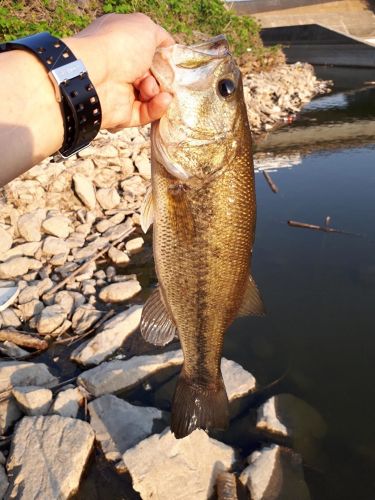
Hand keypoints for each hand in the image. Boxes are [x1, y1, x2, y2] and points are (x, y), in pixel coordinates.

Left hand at [65, 13, 173, 129]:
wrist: (94, 77)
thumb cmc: (119, 46)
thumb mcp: (145, 28)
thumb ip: (160, 36)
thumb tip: (168, 47)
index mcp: (120, 44)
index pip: (146, 52)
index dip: (161, 57)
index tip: (171, 60)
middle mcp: (119, 67)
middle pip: (151, 76)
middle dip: (161, 76)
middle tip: (163, 76)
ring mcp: (120, 91)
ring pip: (150, 95)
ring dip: (157, 91)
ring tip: (150, 88)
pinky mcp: (123, 114)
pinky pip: (146, 113)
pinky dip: (157, 107)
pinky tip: (163, 100)